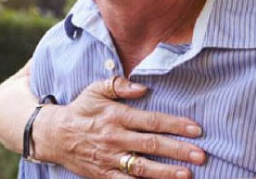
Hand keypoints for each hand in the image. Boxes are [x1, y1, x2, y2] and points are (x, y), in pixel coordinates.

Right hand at [33, 76, 205, 178]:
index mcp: (116, 116)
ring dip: (165, 172)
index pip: (150, 120)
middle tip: (201, 154)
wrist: (53, 136)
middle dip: (177, 150)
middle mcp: (114, 138)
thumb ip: (119, 85)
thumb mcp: (95, 90)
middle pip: (151, 144)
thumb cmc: (80, 110)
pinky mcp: (103, 176)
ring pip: (141, 167)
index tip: (196, 129)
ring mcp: (109, 159)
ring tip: (186, 174)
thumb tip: (143, 87)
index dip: (174, 124)